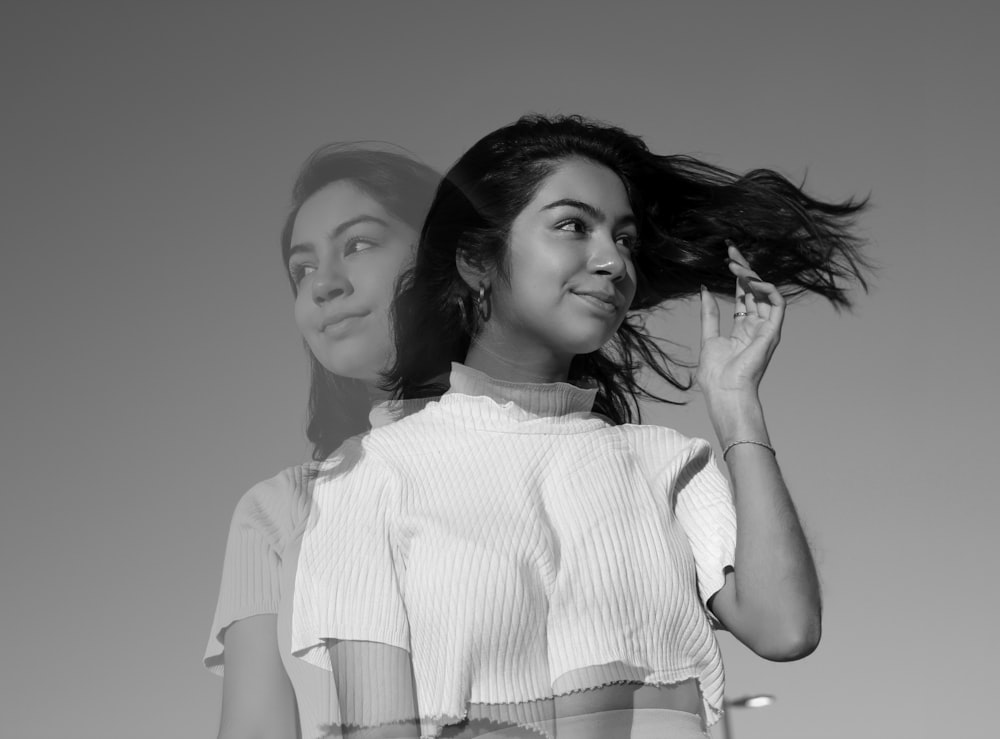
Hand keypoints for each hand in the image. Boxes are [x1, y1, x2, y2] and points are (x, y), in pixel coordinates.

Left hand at [697, 243, 785, 399]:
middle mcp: (757, 327)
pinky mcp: (773, 332)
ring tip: (736, 264)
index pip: (744, 295)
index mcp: (743, 329)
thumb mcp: (708, 337)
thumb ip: (710, 314)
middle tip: (731, 251)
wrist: (725, 393)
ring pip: (766, 293)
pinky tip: (751, 281)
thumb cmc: (716, 375)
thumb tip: (704, 290)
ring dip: (752, 275)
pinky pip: (777, 304)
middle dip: (745, 268)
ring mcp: (766, 329)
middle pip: (755, 290)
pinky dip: (767, 289)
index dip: (738, 276)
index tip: (728, 257)